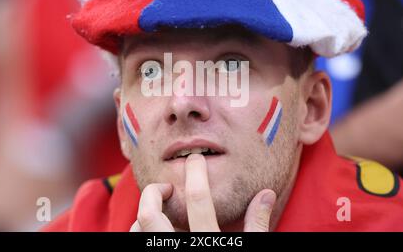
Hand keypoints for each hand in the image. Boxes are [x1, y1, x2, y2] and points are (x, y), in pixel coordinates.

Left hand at [130, 154, 275, 231]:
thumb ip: (257, 224)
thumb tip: (265, 193)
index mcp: (208, 243)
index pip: (198, 199)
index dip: (196, 173)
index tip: (195, 160)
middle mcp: (180, 251)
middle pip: (150, 213)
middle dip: (153, 191)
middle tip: (165, 187)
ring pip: (136, 231)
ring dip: (144, 215)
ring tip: (159, 212)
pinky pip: (136, 245)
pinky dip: (140, 234)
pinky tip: (154, 234)